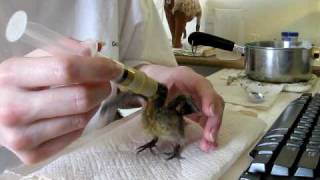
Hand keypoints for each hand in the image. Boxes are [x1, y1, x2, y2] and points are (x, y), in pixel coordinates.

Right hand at [0, 43, 121, 163]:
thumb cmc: (19, 82)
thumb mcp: (34, 58)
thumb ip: (65, 50)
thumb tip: (96, 49)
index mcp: (12, 75)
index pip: (67, 69)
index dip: (98, 68)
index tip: (113, 67)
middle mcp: (13, 108)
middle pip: (79, 98)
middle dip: (102, 88)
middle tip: (106, 83)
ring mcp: (21, 136)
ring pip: (81, 119)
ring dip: (95, 104)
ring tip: (89, 95)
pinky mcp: (31, 155)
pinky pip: (75, 135)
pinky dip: (83, 121)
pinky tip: (76, 112)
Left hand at [139, 65, 223, 151]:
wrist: (151, 80)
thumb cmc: (150, 80)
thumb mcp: (148, 84)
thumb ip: (148, 91)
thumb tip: (145, 102)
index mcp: (184, 76)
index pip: (201, 84)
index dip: (207, 98)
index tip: (208, 112)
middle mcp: (196, 87)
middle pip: (213, 100)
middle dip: (213, 119)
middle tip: (209, 137)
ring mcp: (198, 98)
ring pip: (213, 112)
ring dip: (212, 129)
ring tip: (207, 146)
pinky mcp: (196, 109)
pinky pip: (206, 120)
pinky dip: (207, 132)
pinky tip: (206, 144)